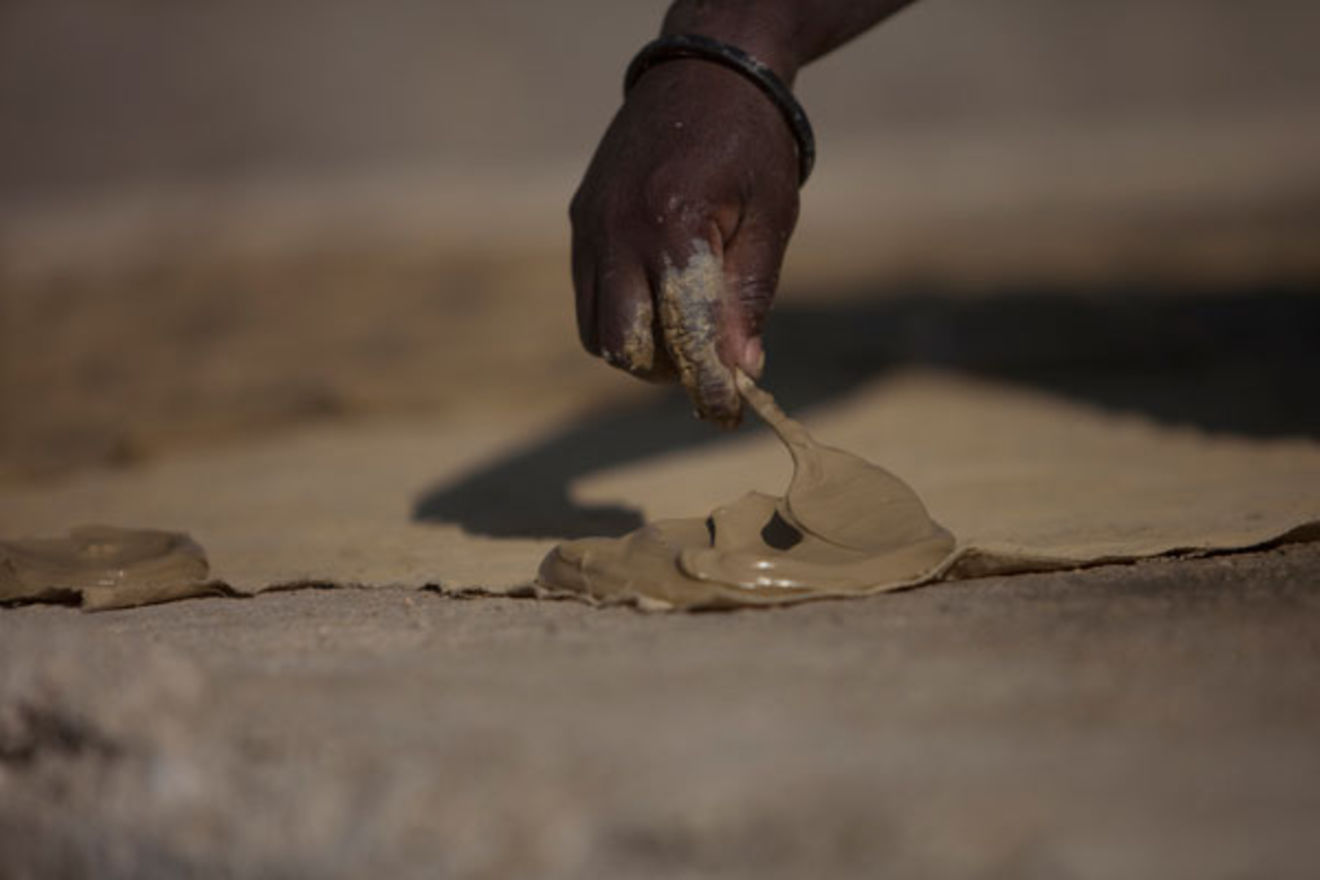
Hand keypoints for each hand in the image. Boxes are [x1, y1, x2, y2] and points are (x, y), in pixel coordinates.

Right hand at [570, 59, 799, 425]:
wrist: (702, 73)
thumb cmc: (751, 146)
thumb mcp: (770, 217)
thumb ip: (750, 295)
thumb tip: (742, 368)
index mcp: (676, 228)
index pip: (685, 335)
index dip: (708, 385)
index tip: (728, 415)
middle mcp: (619, 231)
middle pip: (622, 347)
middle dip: (665, 372)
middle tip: (705, 363)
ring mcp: (591, 228)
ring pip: (596, 331)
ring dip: (638, 350)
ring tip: (682, 330)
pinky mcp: (581, 222)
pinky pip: (588, 296)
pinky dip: (620, 316)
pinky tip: (658, 297)